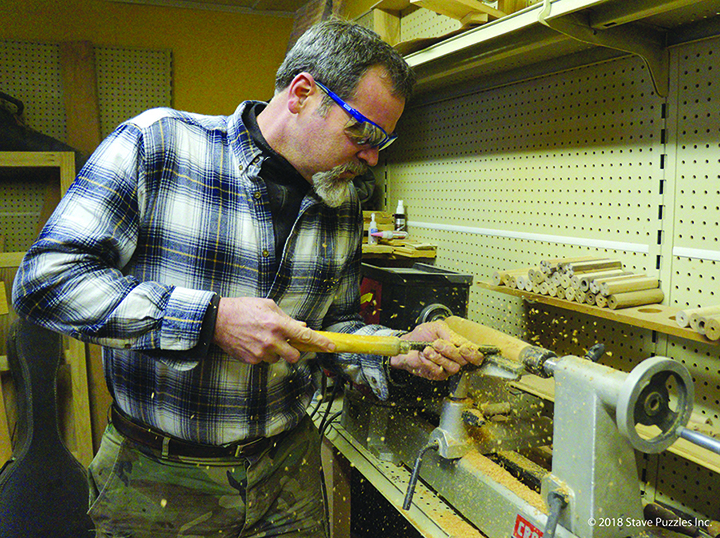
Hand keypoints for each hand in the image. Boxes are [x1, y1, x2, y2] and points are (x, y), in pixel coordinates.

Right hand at [212, 297, 334, 364]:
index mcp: (278, 324)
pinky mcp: (251, 360)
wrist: (218, 320)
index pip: (305, 335)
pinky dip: (263, 354)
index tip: (331, 347)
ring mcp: (261, 352)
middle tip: (286, 342)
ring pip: (279, 359)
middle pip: (295, 355)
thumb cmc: (243, 309)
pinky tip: (253, 342)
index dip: (320, 342)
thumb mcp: (268, 305)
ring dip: (276, 352)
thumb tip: (301, 325)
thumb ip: (286, 317)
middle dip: (294, 350)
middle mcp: (272, 340)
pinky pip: (265, 361)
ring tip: (263, 339)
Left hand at [389, 320, 483, 379]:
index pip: (475, 355)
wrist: (407, 345)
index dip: (473, 353)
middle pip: (464, 361)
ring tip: (428, 349)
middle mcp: (456, 359)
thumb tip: (456, 341)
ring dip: (439, 357)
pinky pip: (439, 372)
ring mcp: (447, 368)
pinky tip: (423, 355)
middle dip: (451, 351)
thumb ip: (448, 332)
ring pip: (453, 368)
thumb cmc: (422, 335)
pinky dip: (430, 362)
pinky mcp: (437, 375)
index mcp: (459, 347)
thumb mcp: (436, 327)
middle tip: (438, 343)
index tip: (463, 347)